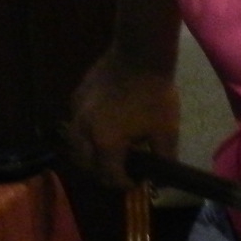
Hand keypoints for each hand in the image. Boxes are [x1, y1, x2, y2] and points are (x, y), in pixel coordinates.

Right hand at [65, 53, 179, 186]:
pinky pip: (75, 125)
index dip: (123, 184)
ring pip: (75, 146)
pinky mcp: (74, 98)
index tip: (136, 183)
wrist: (139, 56)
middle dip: (104, 174)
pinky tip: (102, 131)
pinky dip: (85, 136)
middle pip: (86, 165)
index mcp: (105, 142)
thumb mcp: (166, 131)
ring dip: (90, 156)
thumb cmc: (155, 95)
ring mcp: (76, 113)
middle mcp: (84, 131)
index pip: (108, 176)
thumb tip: (163, 181)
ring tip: (110, 155)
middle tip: (122, 172)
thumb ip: (164, 159)